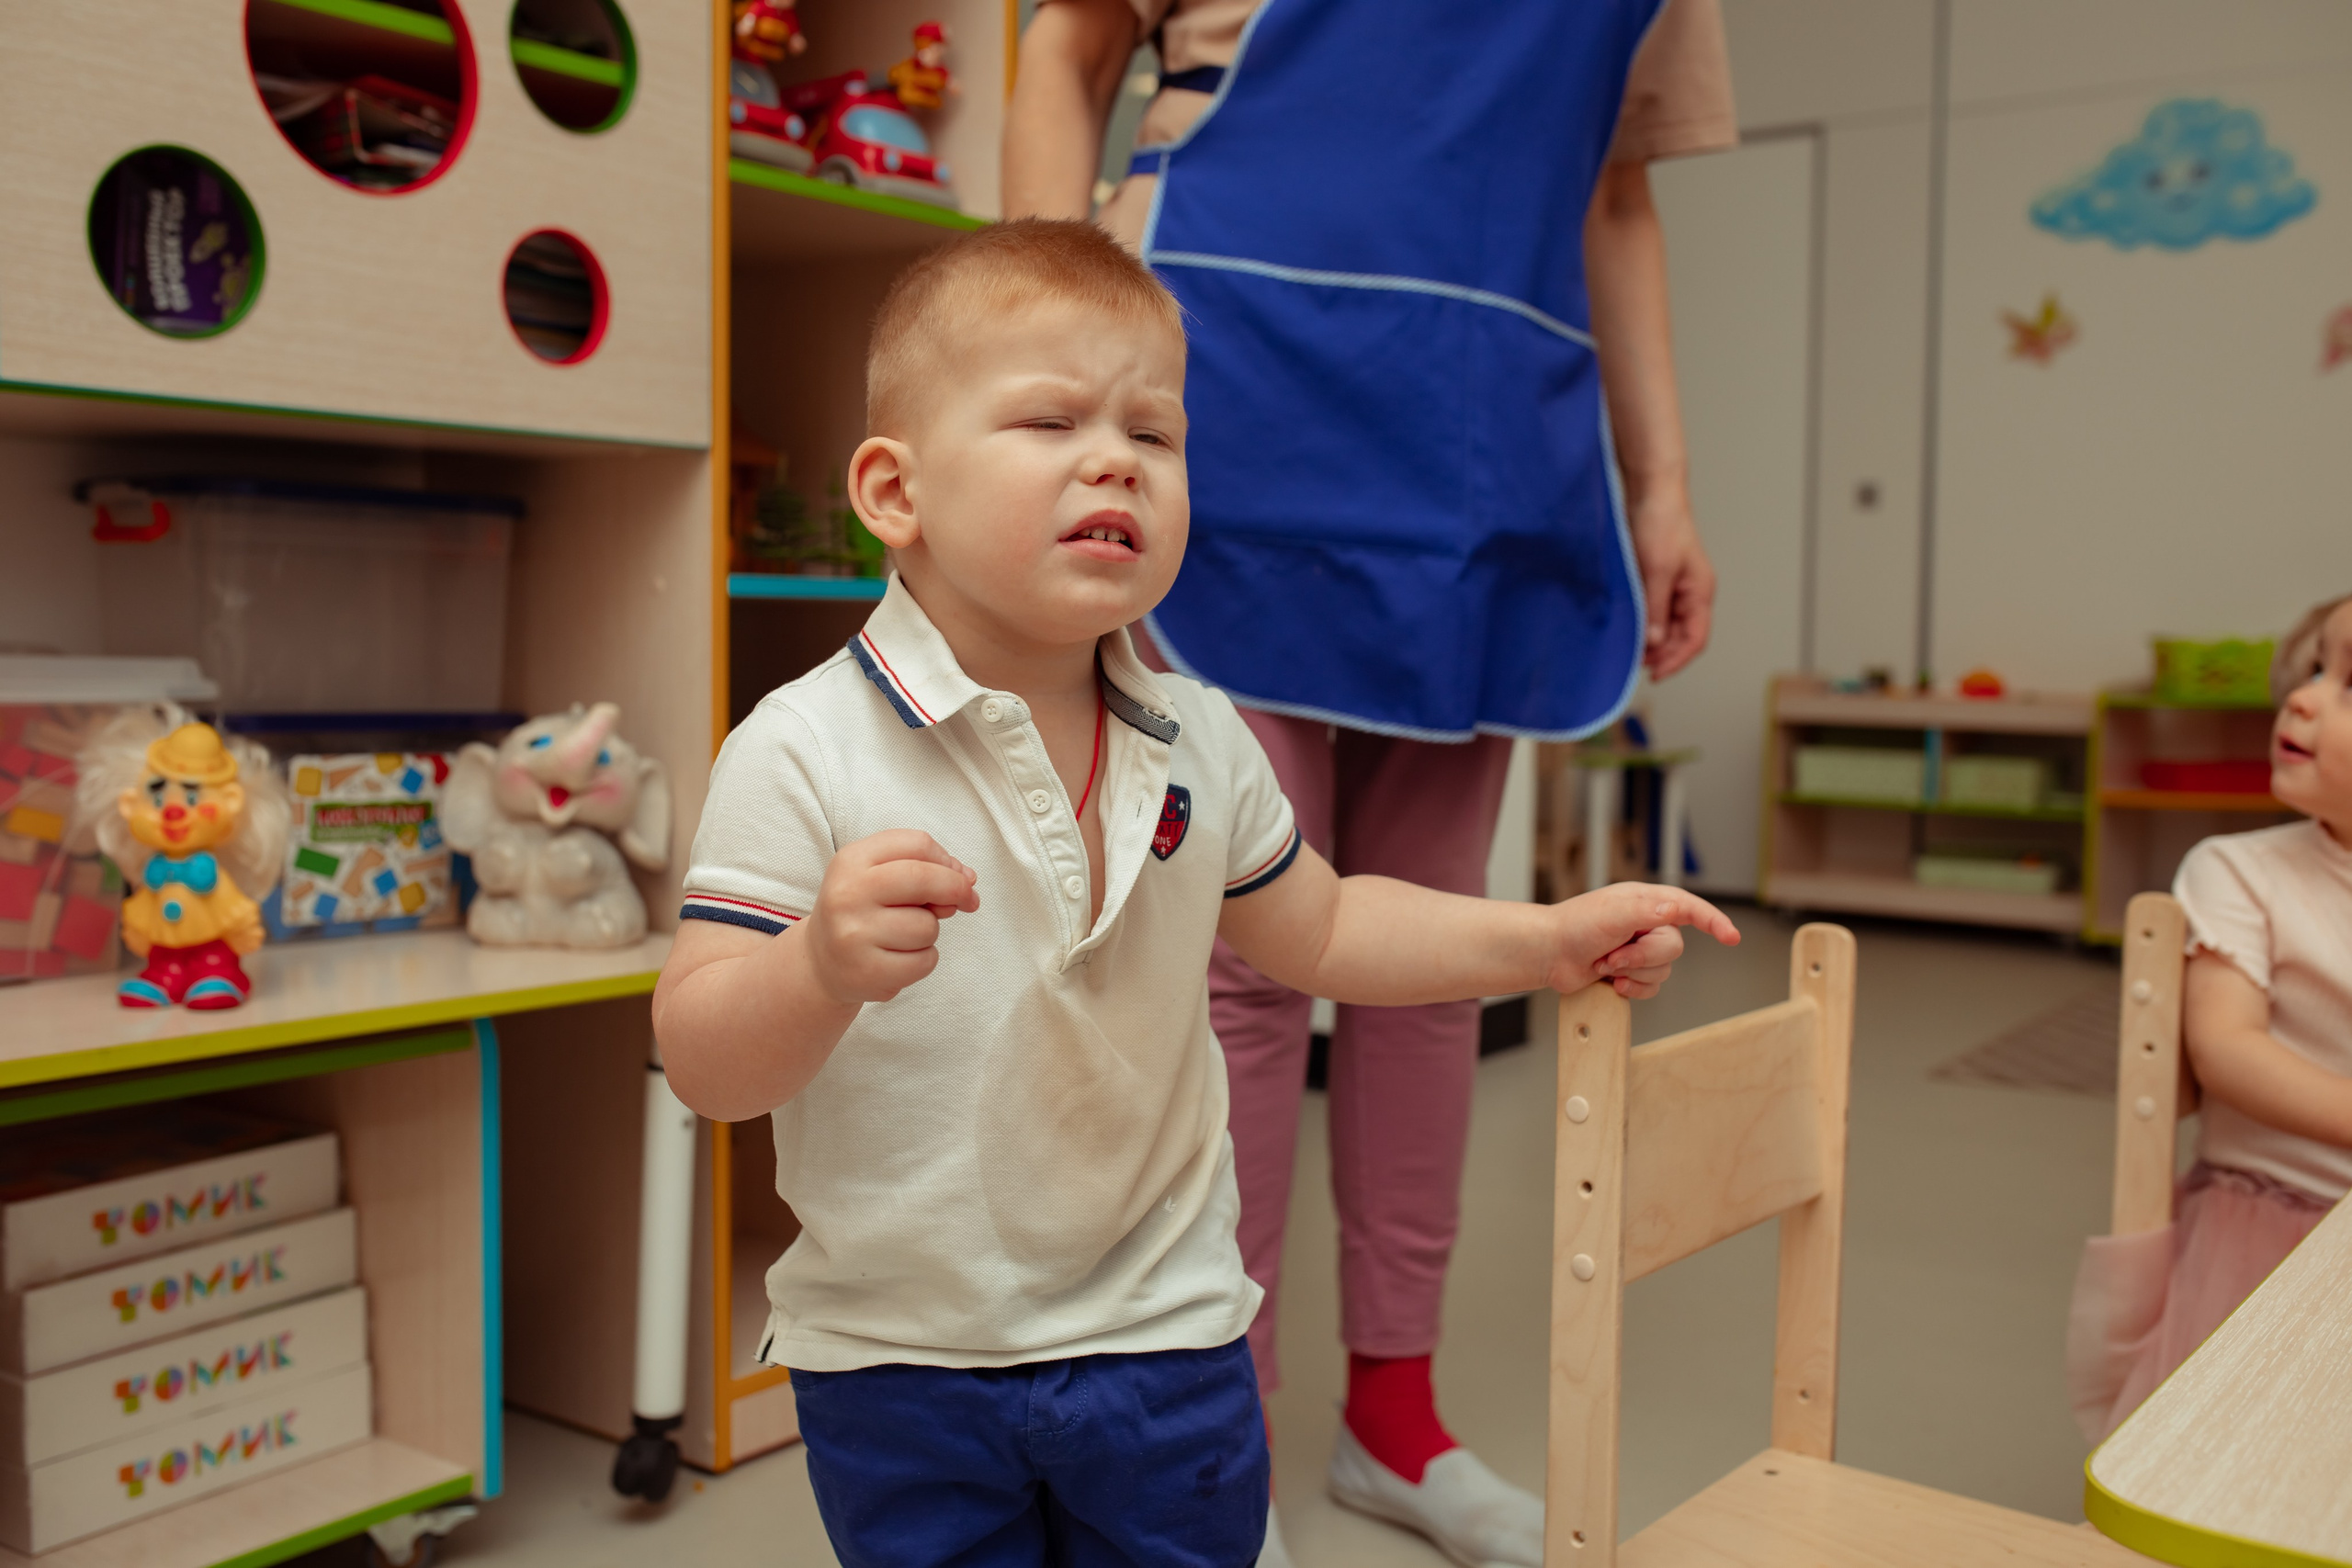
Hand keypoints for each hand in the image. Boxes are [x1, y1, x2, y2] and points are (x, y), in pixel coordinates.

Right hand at [805, 830, 979, 1005]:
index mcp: (852, 860)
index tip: (960, 875)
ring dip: (930, 932)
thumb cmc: (862, 911)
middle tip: (968, 901)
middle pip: (924, 878)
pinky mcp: (866, 971)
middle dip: (956, 889)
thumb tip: (967, 880)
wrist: (821, 961)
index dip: (948, 859)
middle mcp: (848, 894)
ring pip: (928, 926)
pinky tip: (900, 958)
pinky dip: (924, 960)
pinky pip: (924, 961)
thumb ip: (924, 868)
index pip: (916, 844)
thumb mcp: (879, 876)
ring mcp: (854, 934)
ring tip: (904, 936)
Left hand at [1544, 883, 1738, 999]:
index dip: (1713, 922)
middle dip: (1642, 957)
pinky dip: (1632, 988)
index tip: (1731, 938)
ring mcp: (1640, 948)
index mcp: (1647, 901)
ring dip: (1633, 972)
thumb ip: (1647, 912)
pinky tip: (1612, 982)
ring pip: (1664, 970)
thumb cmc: (1576, 926)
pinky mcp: (1633, 971)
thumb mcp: (1613, 913)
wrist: (1550, 954)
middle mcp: (1648, 923)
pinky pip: (1652, 987)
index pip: (1690, 908)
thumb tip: (1678, 910)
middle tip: (1613, 955)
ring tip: (1605, 964)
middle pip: (1674, 948)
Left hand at [1627, 488, 1714, 679]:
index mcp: (1700, 592)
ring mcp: (1674, 588)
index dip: (1676, 660)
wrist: (1650, 492)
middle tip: (1633, 665)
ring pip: (1665, 626)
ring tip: (1628, 651)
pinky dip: (1642, 624)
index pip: (1695, 639)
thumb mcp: (1657, 570)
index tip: (1653, 674)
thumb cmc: (1661, 524)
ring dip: (1649, 642)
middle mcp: (1690, 594)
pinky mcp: (1657, 580)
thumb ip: (1655, 609)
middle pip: (1680, 637)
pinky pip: (1653, 611)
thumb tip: (1654, 643)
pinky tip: (1626, 630)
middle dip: (1660, 654)